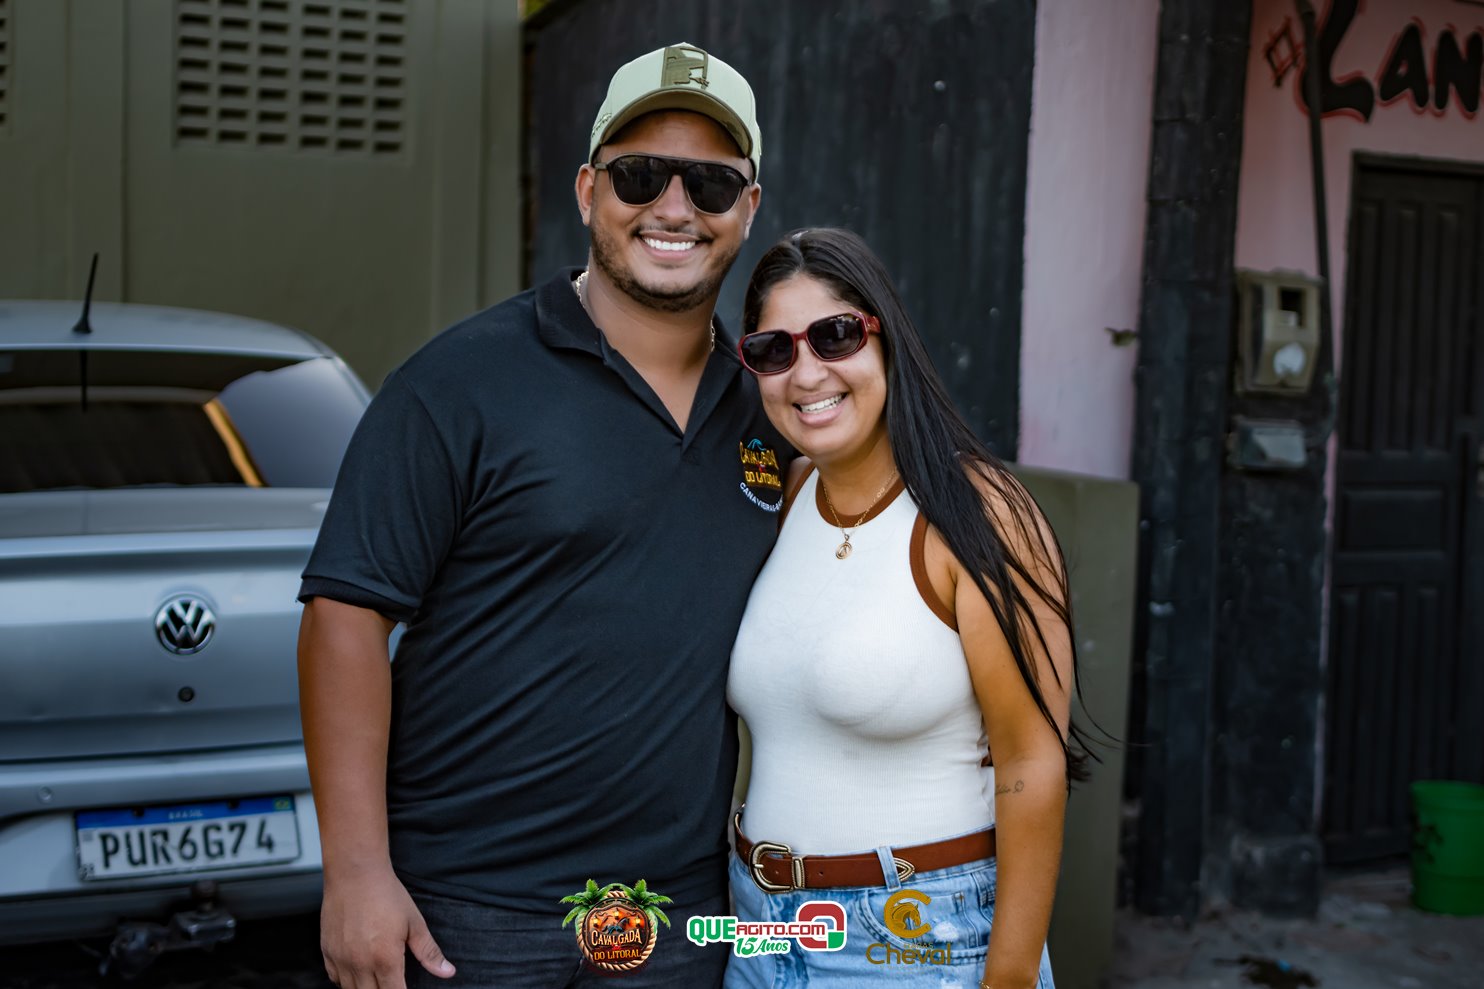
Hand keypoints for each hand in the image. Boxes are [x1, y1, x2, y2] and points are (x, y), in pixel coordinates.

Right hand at [319, 864, 454, 987]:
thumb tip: (448, 972)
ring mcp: (341, 959)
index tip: (405, 988)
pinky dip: (347, 981)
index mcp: (385, 958)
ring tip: (377, 979)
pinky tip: (358, 973)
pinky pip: (335, 979)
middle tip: (393, 981)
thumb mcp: (414, 922)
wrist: (355, 873)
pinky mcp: (327, 952)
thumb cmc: (386, 894)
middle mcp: (360, 964)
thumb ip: (429, 952)